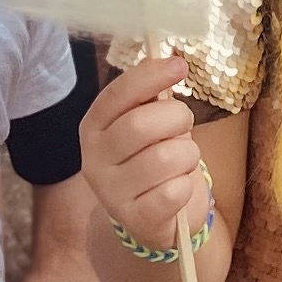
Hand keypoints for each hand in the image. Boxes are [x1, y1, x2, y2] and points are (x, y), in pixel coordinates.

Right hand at [79, 47, 210, 253]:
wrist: (153, 217)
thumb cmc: (154, 157)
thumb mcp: (148, 122)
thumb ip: (153, 95)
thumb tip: (172, 61)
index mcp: (93, 127)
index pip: (117, 94)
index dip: (149, 76)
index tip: (179, 66)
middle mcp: (93, 159)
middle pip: (140, 125)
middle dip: (177, 118)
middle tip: (184, 126)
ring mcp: (111, 192)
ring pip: (165, 158)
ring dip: (187, 155)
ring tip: (182, 160)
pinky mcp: (135, 219)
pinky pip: (174, 192)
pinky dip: (186, 186)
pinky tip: (177, 188)